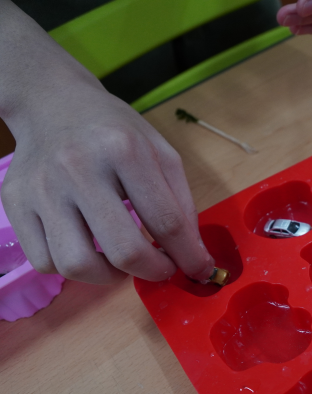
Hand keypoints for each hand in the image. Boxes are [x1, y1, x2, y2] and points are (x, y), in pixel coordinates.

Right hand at [1, 75, 214, 284]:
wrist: (52, 103)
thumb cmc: (114, 132)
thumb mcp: (161, 153)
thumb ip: (182, 203)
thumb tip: (194, 256)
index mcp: (124, 150)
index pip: (166, 222)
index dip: (188, 256)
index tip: (198, 270)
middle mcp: (78, 168)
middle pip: (124, 250)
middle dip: (153, 271)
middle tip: (161, 268)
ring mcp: (42, 187)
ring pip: (78, 265)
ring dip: (109, 277)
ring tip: (122, 262)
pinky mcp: (15, 202)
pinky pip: (45, 261)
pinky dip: (73, 269)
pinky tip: (89, 249)